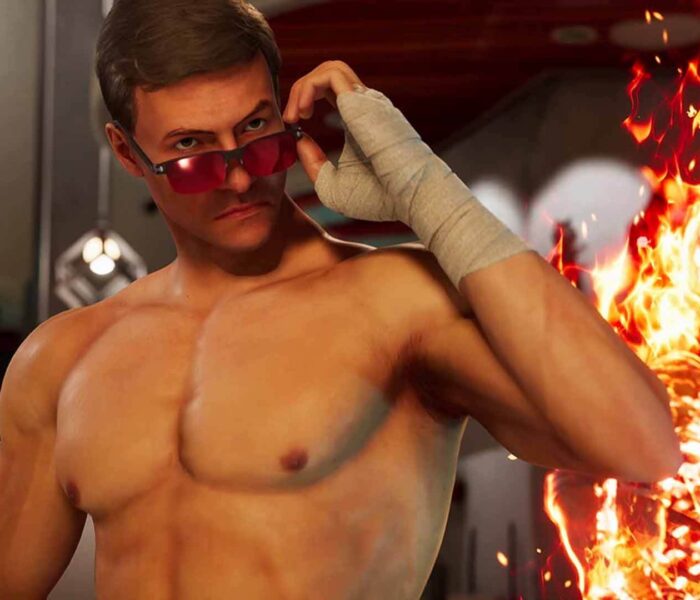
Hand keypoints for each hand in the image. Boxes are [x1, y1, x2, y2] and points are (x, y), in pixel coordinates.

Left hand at [283, 61, 393, 220]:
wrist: (407, 196)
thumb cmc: (378, 197)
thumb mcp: (332, 185)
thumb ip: (313, 163)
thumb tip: (298, 138)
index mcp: (360, 121)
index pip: (330, 93)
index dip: (305, 101)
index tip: (293, 124)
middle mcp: (366, 106)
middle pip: (328, 76)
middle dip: (300, 91)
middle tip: (290, 118)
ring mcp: (367, 100)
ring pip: (331, 68)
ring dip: (304, 85)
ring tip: (296, 113)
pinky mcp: (364, 99)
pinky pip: (330, 75)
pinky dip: (309, 87)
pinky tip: (303, 112)